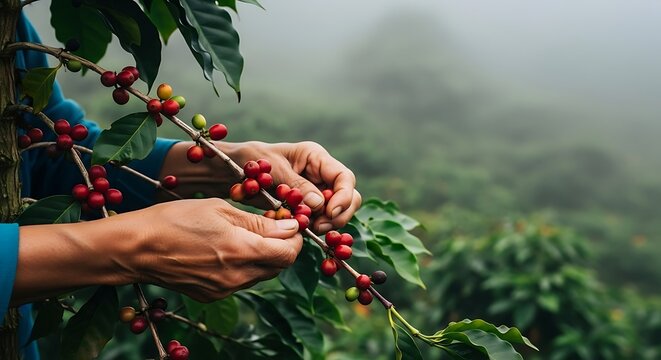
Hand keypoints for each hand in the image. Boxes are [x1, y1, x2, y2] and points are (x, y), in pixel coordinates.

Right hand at [123, 198, 302, 301]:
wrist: (136, 248)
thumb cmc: (175, 219)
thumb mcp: (219, 209)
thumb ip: (257, 222)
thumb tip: (289, 227)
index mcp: (241, 251)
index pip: (288, 253)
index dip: (296, 238)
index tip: (290, 222)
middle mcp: (236, 276)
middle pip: (278, 266)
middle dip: (283, 246)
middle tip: (273, 226)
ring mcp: (224, 289)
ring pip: (261, 275)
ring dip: (265, 256)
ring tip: (248, 236)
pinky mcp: (212, 295)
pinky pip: (241, 282)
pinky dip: (245, 266)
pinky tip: (229, 249)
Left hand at [227, 141, 361, 232]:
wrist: (231, 170)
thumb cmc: (251, 160)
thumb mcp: (273, 169)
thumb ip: (296, 186)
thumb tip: (320, 204)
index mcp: (316, 158)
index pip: (344, 178)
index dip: (343, 197)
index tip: (330, 212)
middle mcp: (320, 175)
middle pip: (348, 197)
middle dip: (338, 214)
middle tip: (318, 227)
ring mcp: (314, 192)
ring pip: (336, 212)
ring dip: (326, 224)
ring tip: (307, 229)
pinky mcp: (305, 208)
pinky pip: (319, 220)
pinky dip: (313, 228)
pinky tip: (300, 230)